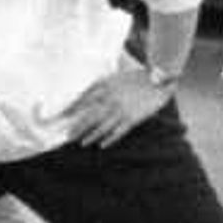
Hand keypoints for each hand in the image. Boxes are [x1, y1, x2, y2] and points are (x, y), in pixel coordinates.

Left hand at [55, 65, 172, 147]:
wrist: (159, 77)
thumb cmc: (136, 77)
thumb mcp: (114, 76)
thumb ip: (101, 86)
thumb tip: (87, 96)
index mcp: (105, 85)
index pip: (84, 99)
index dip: (72, 108)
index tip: (63, 117)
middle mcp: (110, 98)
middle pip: (89, 116)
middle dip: (78, 126)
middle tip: (68, 136)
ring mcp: (121, 110)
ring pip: (101, 126)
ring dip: (90, 136)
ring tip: (82, 143)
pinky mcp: (133, 119)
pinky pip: (118, 132)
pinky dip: (110, 139)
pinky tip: (102, 146)